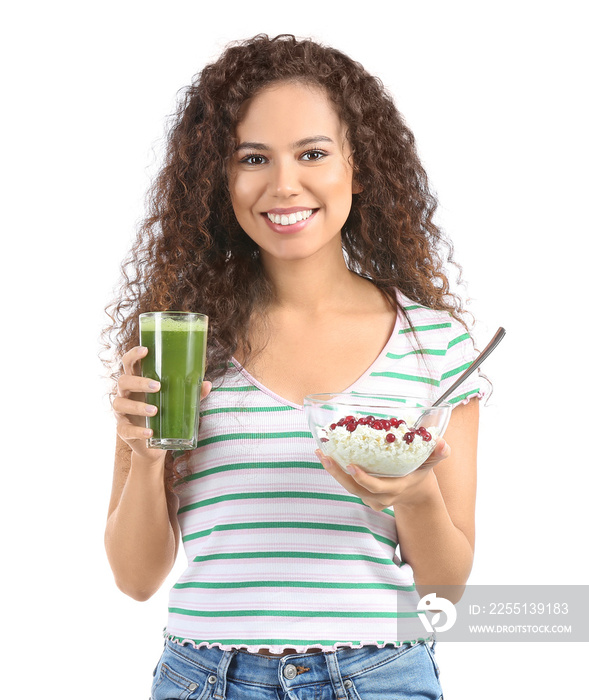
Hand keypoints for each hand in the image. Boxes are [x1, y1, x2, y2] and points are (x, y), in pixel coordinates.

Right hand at [112, 345, 211, 461]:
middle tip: (158, 386)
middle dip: (139, 382)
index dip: (134, 354)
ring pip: (120, 403)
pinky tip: (150, 432)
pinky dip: (138, 431)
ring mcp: (121, 412)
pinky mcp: (122, 430)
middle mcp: (125, 394)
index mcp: (137, 381)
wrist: (152, 444)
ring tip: (155, 410)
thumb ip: (191, 392)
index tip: (146, 350)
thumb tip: (207, 384)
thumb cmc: (162, 412)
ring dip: (138, 406)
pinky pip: (126, 429)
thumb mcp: (177, 400)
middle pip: (123, 381)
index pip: (129, 363)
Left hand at [315, 438, 450, 510]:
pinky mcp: (362, 494)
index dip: (364, 479)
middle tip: (326, 456)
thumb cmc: (421, 472)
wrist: (415, 493)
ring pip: (348, 487)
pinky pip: (347, 484)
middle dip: (339, 474)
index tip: (351, 466)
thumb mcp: (431, 462)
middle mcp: (380, 497)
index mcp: (396, 488)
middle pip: (356, 489)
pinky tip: (326, 454)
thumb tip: (441, 442)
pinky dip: (336, 470)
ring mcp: (370, 498)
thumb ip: (438, 452)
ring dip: (333, 471)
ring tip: (321, 453)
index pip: (377, 487)